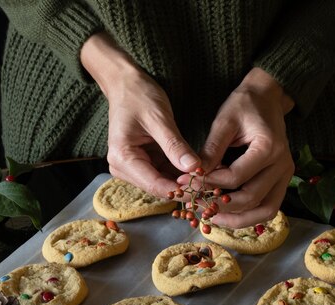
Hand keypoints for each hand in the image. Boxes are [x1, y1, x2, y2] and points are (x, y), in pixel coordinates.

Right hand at [80, 32, 199, 197]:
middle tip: (212, 185)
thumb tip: (193, 168)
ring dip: (184, 183)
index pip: (154, 184)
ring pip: (163, 184)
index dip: (180, 189)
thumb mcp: (159, 119)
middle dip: (184, 188)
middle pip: (158, 188)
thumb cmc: (138, 96)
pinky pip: (164, 174)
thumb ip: (175, 145)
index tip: (204, 188)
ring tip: (209, 179)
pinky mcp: (142, 163)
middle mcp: (123, 167)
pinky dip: (180, 174)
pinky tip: (198, 172)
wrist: (125, 84)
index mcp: (122, 158)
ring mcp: (132, 167)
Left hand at [182, 67, 294, 228]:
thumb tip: (194, 174)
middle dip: (219, 206)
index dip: (208, 183)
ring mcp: (285, 175)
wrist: (267, 97)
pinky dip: (247, 215)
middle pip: (250, 199)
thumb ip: (211, 149)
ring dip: (236, 220)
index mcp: (268, 148)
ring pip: (264, 211)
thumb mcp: (224, 121)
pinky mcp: (282, 181)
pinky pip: (267, 207)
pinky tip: (225, 214)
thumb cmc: (244, 105)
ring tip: (210, 217)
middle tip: (194, 204)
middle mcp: (282, 165)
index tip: (186, 182)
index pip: (235, 177)